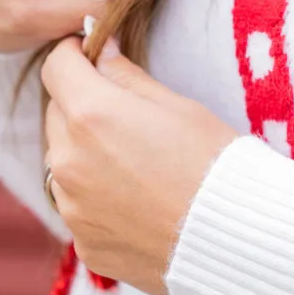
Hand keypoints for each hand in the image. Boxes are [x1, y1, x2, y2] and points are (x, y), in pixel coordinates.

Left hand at [42, 37, 238, 294]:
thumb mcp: (178, 106)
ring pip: (64, 164)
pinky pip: (80, 208)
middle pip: (58, 116)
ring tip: (137, 166)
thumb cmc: (216, 162)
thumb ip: (127, 76)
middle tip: (125, 116)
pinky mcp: (85, 243)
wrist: (237, 236)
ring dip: (86, 155)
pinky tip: (139, 203)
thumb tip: (100, 51)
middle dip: (82, 106)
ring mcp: (73, 207)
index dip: (73, 55)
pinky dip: (98, 200)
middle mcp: (69, 161)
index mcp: (91, 115)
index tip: (89, 55)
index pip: (56, 68)